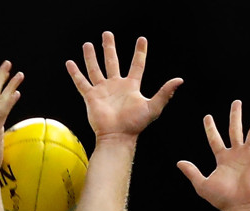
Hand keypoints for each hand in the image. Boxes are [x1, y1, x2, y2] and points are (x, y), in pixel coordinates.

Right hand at [66, 31, 182, 139]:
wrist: (117, 137)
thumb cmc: (134, 125)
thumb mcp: (153, 107)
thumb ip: (165, 93)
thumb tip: (179, 80)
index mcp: (130, 87)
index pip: (137, 65)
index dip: (140, 52)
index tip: (141, 39)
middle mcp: (116, 86)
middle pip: (112, 61)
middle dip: (109, 48)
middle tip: (107, 34)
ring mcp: (103, 91)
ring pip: (95, 69)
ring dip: (91, 57)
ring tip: (88, 44)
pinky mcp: (91, 97)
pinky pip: (82, 82)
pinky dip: (75, 73)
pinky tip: (70, 63)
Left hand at [177, 100, 249, 210]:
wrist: (238, 206)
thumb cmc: (221, 199)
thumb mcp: (202, 185)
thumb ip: (192, 172)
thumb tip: (179, 163)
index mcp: (223, 159)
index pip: (215, 140)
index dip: (211, 128)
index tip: (207, 116)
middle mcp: (236, 154)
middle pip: (235, 130)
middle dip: (236, 116)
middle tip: (236, 102)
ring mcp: (248, 156)